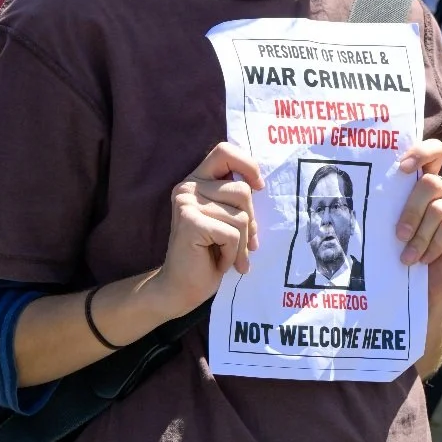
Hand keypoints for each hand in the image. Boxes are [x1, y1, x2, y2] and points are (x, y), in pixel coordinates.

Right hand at [153, 142, 263, 317]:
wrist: (180, 289)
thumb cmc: (209, 254)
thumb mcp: (226, 219)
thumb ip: (236, 200)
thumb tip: (260, 185)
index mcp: (197, 180)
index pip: (224, 151)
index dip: (247, 165)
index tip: (258, 187)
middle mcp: (187, 187)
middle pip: (242, 191)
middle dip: (250, 222)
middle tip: (244, 244)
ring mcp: (186, 204)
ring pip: (241, 216)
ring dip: (242, 244)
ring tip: (229, 255)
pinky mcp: (190, 223)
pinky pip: (232, 234)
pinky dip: (233, 253)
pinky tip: (219, 262)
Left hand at [396, 140, 441, 301]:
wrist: (421, 287)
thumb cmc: (402, 251)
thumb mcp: (394, 224)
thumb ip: (393, 205)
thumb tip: (369, 192)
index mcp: (423, 182)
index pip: (432, 152)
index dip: (421, 152)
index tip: (402, 168)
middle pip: (430, 183)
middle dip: (411, 211)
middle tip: (399, 235)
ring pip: (438, 209)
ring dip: (420, 237)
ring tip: (409, 257)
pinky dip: (434, 244)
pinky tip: (426, 258)